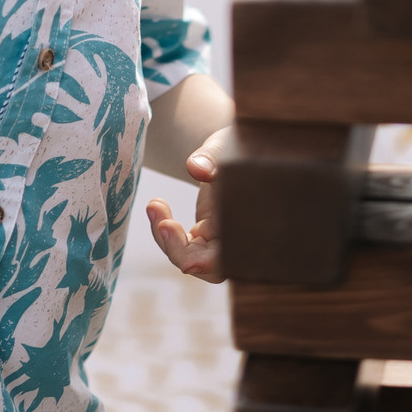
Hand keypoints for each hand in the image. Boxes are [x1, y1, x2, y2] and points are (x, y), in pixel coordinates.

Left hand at [145, 123, 235, 281]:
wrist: (238, 147)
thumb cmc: (238, 144)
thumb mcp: (225, 144)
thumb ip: (212, 156)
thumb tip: (196, 169)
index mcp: (256, 223)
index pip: (237, 256)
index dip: (215, 264)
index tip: (188, 262)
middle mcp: (241, 238)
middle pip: (213, 267)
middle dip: (182, 251)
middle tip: (163, 224)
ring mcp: (223, 239)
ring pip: (194, 259)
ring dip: (168, 239)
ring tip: (155, 205)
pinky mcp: (208, 235)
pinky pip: (184, 246)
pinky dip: (166, 230)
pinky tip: (157, 205)